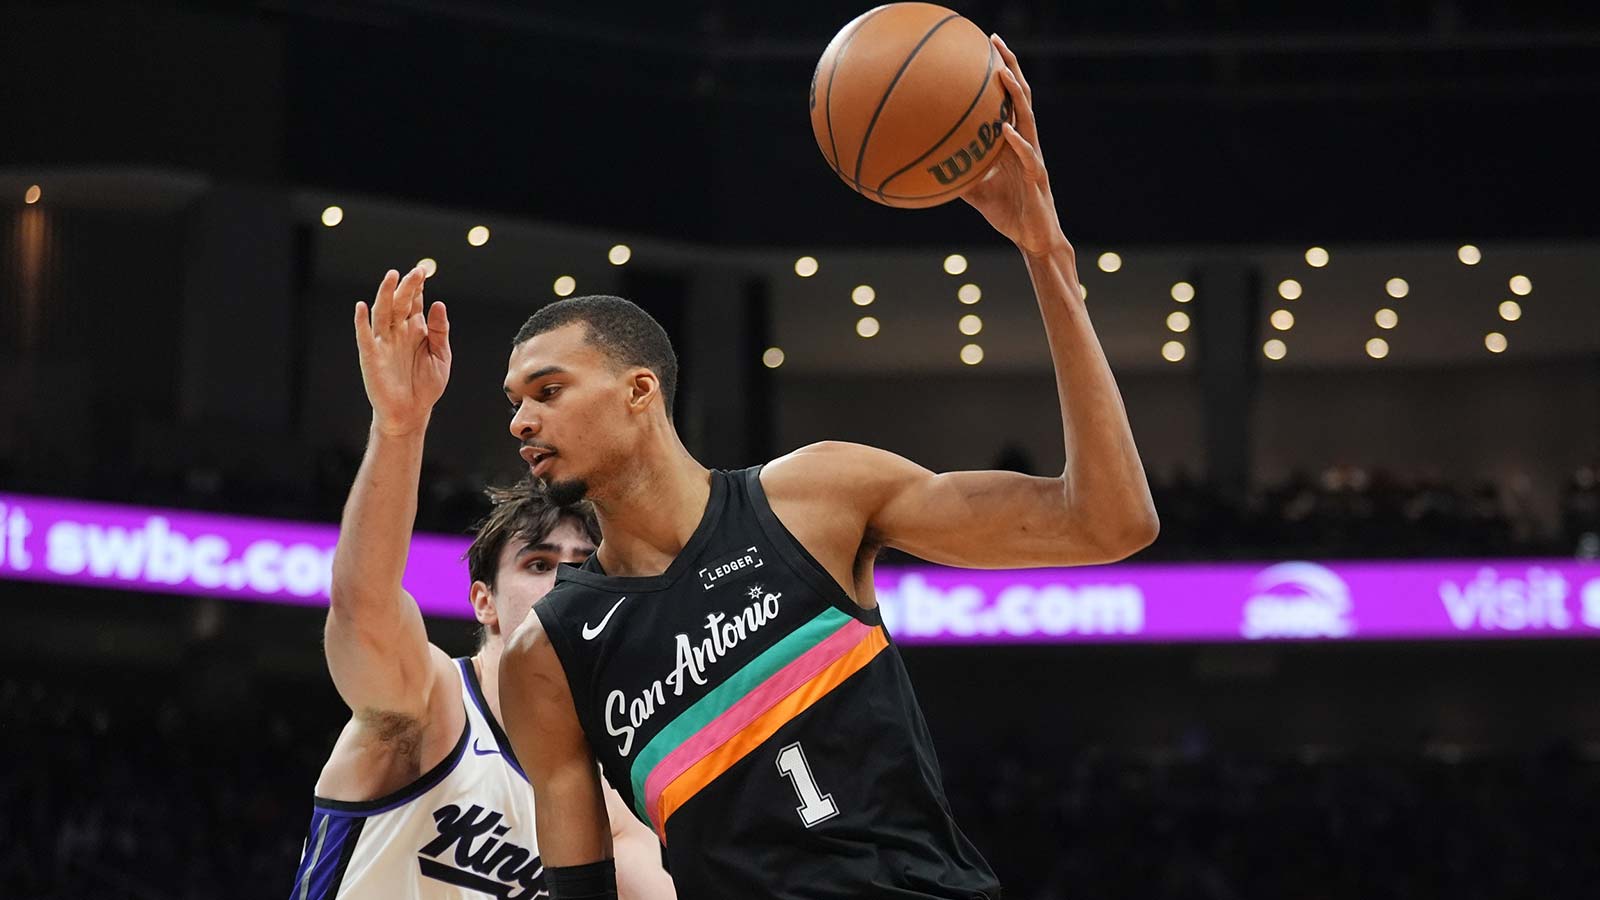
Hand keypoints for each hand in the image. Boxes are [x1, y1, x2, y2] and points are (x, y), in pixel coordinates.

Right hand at [353, 268, 450, 436]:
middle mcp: (398, 332)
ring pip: (382, 313)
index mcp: (415, 330)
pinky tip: (362, 307)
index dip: (418, 287)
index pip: (415, 302)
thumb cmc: (426, 386)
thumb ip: (440, 331)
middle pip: (400, 303)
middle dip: (407, 286)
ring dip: (385, 294)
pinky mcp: (371, 356)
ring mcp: (383, 342)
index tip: (424, 271)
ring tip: (392, 276)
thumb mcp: (441, 357)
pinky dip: (361, 321)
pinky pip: (364, 336)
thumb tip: (439, 303)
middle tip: (417, 271)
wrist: (412, 413)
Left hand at [960, 35, 1069, 259]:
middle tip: (995, 42)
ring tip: (1002, 74)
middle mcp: (1026, 143)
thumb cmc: (1007, 212)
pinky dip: (1017, 143)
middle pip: (1021, 97)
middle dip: (1010, 67)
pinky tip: (1006, 131)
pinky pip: (1029, 156)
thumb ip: (957, 175)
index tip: (985, 46)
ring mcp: (1033, 158)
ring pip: (1028, 119)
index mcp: (1013, 142)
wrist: (1033, 238)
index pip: (1008, 99)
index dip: (1001, 72)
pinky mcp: (1037, 178)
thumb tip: (926, 171)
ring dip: (1015, 95)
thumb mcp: (975, 191)